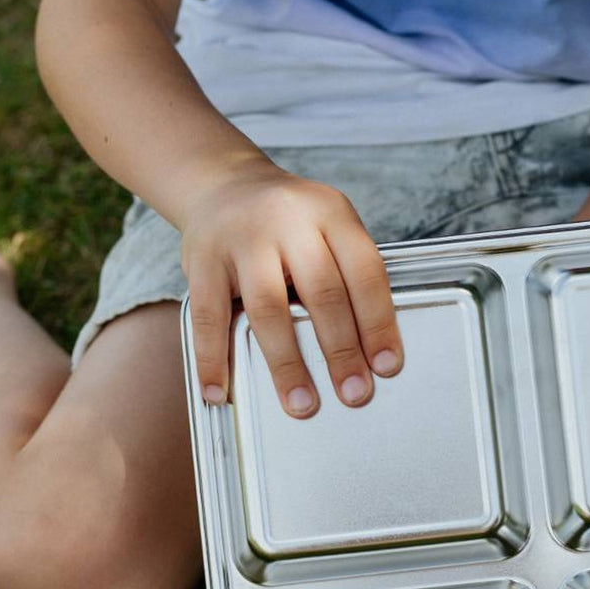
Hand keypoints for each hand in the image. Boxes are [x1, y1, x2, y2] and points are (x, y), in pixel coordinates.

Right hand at [179, 159, 402, 417]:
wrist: (224, 184)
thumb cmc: (290, 222)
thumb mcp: (329, 227)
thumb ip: (348, 274)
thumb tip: (371, 351)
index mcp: (332, 214)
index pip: (364, 272)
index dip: (379, 323)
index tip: (387, 367)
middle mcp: (289, 221)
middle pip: (322, 292)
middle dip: (341, 350)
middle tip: (354, 393)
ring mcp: (243, 239)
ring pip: (269, 308)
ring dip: (287, 363)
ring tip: (302, 404)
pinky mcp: (202, 260)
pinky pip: (209, 317)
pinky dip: (215, 359)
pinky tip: (223, 392)